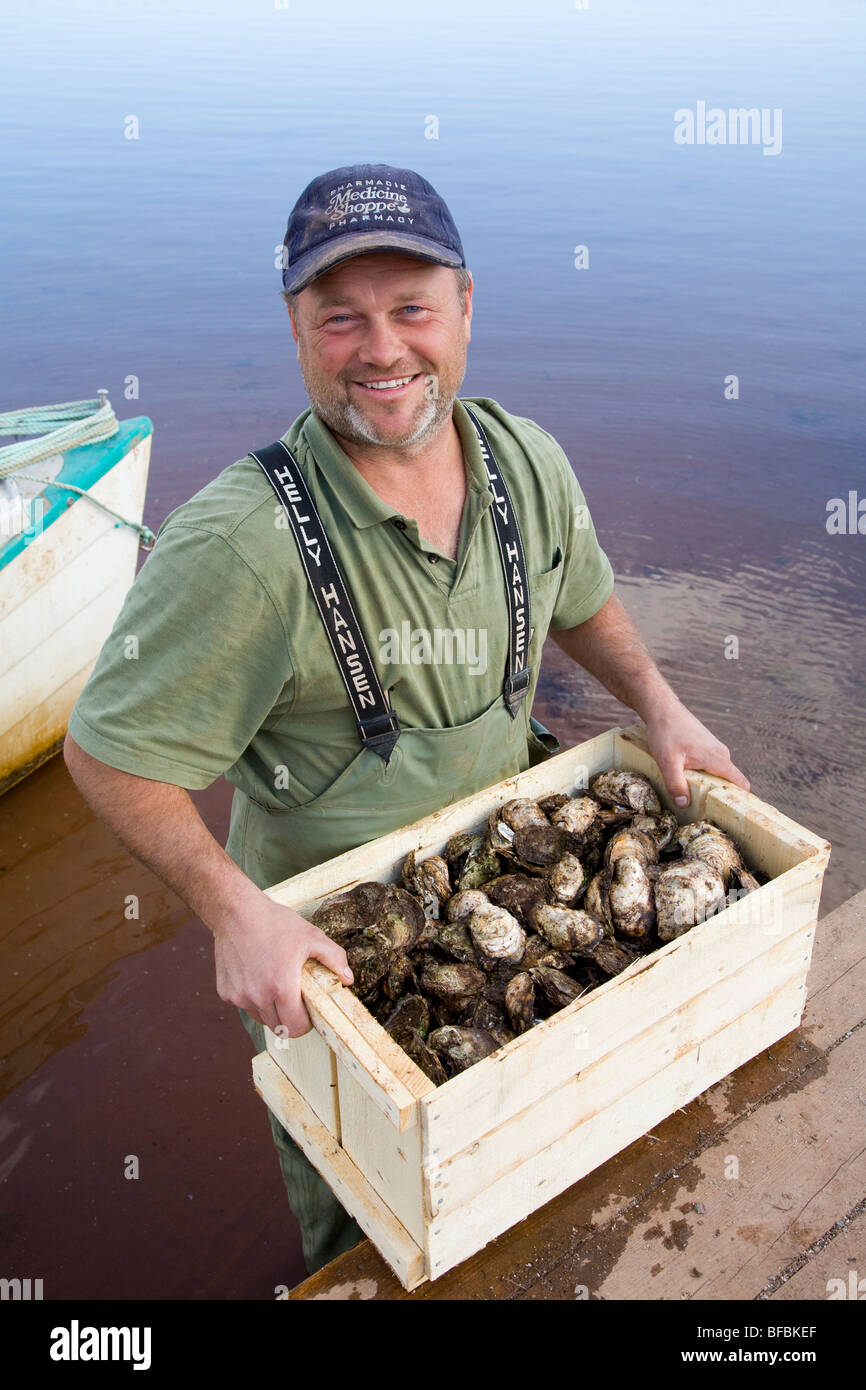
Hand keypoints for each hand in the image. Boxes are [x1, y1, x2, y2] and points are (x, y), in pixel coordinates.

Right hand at [212, 891, 353, 1036]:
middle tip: (294, 998)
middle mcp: (257, 996)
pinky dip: (252, 998)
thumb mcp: (311, 936)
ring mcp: (238, 996)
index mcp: (281, 987)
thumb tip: (348, 979)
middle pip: (279, 1027)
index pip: (296, 1028)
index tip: (308, 1012)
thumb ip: (334, 958)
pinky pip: (244, 1005)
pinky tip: (257, 976)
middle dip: (289, 1017)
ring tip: (275, 984)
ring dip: (270, 1009)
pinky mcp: (225, 991)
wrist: (236, 911)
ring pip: (261, 1018)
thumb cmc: (274, 922)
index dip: (306, 1023)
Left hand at [644, 700, 749, 806]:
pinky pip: (710, 767)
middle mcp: (721, 754)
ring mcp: (714, 750)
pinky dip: (702, 776)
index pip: (740, 784)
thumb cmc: (666, 733)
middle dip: (719, 797)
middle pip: (728, 782)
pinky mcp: (706, 747)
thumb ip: (676, 784)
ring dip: (708, 786)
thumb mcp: (667, 761)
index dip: (738, 800)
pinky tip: (687, 781)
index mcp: (717, 759)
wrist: (661, 709)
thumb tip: (684, 804)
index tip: (730, 815)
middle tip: (704, 812)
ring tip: (693, 799)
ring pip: (718, 775)